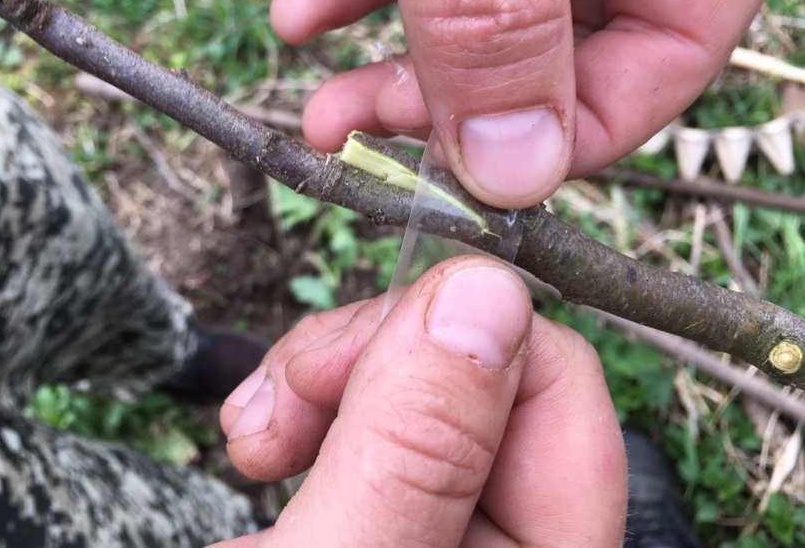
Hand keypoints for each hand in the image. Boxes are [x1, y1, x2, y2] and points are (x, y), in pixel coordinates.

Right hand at [210, 257, 626, 546]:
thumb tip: (484, 291)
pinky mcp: (390, 501)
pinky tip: (259, 440)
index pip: (560, 385)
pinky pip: (370, 413)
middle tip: (288, 398)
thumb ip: (416, 447)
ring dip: (321, 382)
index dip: (460, 337)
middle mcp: (511, 532)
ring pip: (417, 380)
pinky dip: (305, 409)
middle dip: (369, 360)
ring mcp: (449, 515)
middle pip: (483, 371)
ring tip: (254, 434)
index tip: (354, 344)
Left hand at [271, 0, 796, 207]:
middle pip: (570, 36)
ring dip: (398, 54)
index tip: (469, 178)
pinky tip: (304, 12)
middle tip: (353, 136)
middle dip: (452, 100)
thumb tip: (512, 167)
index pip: (672, 45)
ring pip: (492, 1)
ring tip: (318, 97)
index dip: (570, 129)